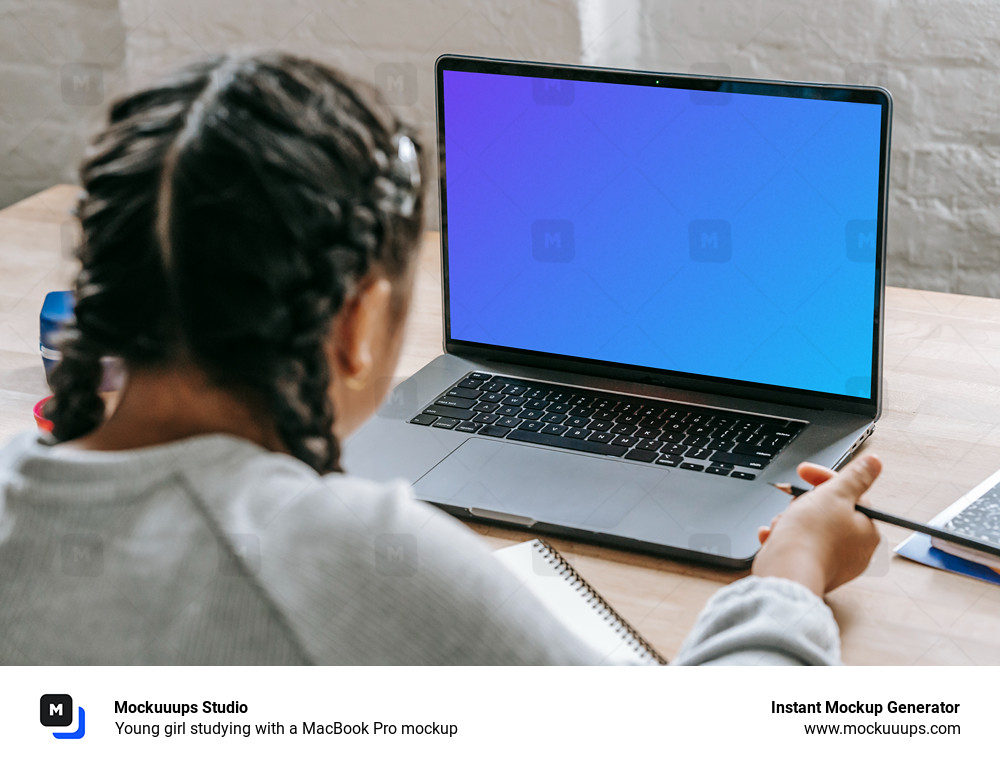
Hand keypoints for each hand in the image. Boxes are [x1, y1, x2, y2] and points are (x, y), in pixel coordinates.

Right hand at [751, 455, 881, 595]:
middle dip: (805, 504)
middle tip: (794, 504)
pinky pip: (797, 548)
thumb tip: (874, 463)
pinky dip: (783, 540)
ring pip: (809, 529)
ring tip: (783, 525)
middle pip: (828, 512)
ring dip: (791, 521)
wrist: (786, 572)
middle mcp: (855, 550)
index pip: (849, 494)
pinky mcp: (812, 571)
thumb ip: (856, 477)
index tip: (804, 472)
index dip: (823, 480)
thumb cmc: (811, 536)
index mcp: (866, 530)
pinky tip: (774, 537)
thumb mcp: (835, 494)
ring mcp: (833, 563)